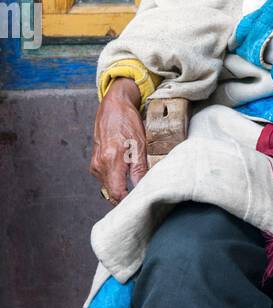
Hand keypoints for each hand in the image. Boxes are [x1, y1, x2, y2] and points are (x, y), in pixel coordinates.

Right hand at [90, 77, 147, 203]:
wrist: (113, 106)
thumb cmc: (127, 121)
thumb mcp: (140, 145)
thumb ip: (139, 169)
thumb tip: (142, 187)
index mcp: (111, 160)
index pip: (117, 193)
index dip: (128, 201)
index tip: (139, 201)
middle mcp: (100, 164)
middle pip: (111, 193)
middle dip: (126, 196)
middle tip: (140, 193)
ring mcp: (95, 163)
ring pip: (108, 187)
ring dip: (121, 188)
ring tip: (134, 181)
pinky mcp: (95, 162)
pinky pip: (106, 179)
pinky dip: (115, 180)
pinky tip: (125, 173)